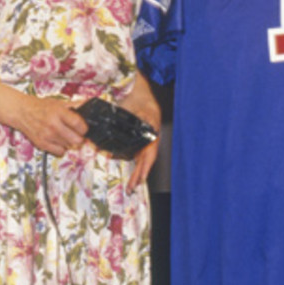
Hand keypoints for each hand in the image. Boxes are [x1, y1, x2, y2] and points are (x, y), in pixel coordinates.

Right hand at [15, 96, 86, 156]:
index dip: (84, 128)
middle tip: (76, 133)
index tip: (83, 128)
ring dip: (69, 142)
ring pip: (69, 146)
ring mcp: (47, 136)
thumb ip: (74, 105)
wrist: (22, 112)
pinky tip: (58, 140)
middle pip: (76, 140)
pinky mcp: (42, 144)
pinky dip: (61, 148)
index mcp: (59, 112)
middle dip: (79, 137)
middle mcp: (53, 124)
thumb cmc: (40, 107)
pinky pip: (60, 152)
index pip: (78, 124)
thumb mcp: (58, 103)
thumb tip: (88, 104)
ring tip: (64, 134)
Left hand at [115, 76, 161, 192]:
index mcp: (152, 136)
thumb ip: (140, 120)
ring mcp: (143, 143)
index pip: (150, 154)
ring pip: (140, 161)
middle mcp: (149, 142)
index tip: (142, 177)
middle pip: (144, 162)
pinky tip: (131, 174)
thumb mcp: (141, 110)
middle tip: (132, 188)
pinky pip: (136, 156)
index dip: (146, 167)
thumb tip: (136, 128)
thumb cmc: (143, 103)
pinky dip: (134, 166)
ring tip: (131, 186)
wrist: (143, 97)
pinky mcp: (137, 142)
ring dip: (136, 174)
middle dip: (139, 176)